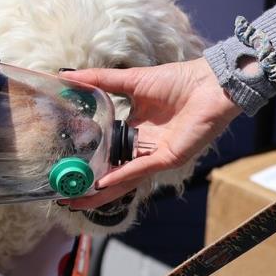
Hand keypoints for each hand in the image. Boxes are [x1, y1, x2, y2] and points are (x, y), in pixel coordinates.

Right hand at [59, 57, 242, 208]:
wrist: (210, 82)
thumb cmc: (177, 80)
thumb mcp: (131, 81)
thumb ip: (99, 80)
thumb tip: (66, 75)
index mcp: (135, 131)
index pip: (107, 153)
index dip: (88, 163)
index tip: (65, 168)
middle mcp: (143, 147)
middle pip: (113, 174)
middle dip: (90, 189)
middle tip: (66, 197)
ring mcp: (155, 154)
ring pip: (125, 180)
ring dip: (102, 192)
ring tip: (79, 200)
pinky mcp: (169, 156)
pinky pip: (141, 168)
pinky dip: (122, 175)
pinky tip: (103, 182)